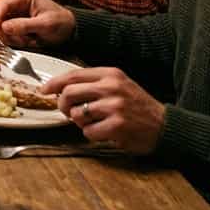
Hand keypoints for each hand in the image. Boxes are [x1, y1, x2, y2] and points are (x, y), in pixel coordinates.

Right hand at [0, 0, 74, 47]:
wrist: (69, 30)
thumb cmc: (61, 23)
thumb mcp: (45, 25)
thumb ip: (24, 25)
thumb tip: (4, 26)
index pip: (2, 4)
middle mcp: (17, 1)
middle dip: (6, 30)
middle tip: (18, 39)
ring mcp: (15, 12)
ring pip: (1, 25)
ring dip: (12, 36)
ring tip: (29, 39)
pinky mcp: (15, 21)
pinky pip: (6, 31)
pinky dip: (14, 38)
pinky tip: (27, 39)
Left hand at [45, 67, 164, 153]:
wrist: (165, 125)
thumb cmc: (138, 106)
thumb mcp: (119, 85)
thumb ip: (93, 84)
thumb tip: (61, 88)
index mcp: (111, 74)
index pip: (73, 75)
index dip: (54, 83)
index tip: (45, 90)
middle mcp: (111, 87)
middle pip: (69, 93)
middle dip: (63, 105)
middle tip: (68, 112)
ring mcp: (114, 106)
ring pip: (77, 114)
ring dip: (81, 122)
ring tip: (96, 122)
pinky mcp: (117, 125)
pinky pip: (88, 132)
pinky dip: (92, 134)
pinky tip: (105, 132)